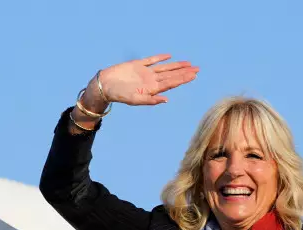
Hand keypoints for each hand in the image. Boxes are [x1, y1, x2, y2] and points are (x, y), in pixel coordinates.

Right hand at [84, 54, 198, 109]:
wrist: (105, 86)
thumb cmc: (119, 95)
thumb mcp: (136, 100)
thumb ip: (151, 100)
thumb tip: (167, 99)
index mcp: (152, 89)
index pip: (171, 83)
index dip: (183, 79)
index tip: (194, 75)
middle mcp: (151, 81)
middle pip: (171, 75)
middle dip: (184, 72)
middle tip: (197, 69)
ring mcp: (145, 73)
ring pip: (164, 68)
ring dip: (176, 66)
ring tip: (188, 64)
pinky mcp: (137, 65)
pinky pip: (151, 60)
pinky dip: (160, 58)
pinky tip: (169, 56)